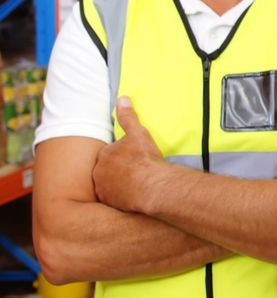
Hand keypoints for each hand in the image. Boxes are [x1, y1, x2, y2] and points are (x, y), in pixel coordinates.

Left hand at [93, 97, 166, 213]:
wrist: (151, 186)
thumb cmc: (144, 159)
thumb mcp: (138, 133)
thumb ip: (128, 117)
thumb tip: (122, 99)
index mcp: (104, 156)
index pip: (108, 154)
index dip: (120, 156)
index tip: (130, 159)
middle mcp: (99, 174)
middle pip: (105, 171)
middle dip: (116, 171)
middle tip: (133, 172)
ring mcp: (104, 190)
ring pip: (108, 185)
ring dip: (118, 185)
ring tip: (134, 185)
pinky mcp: (112, 203)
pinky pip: (114, 199)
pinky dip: (122, 197)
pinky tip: (134, 196)